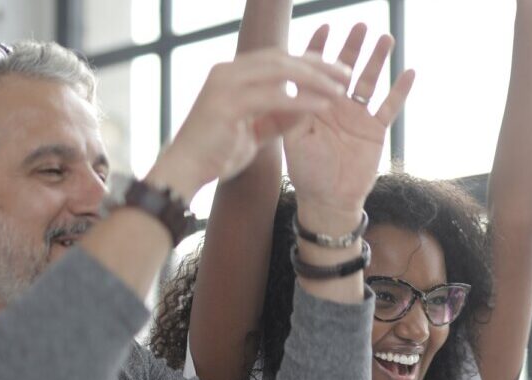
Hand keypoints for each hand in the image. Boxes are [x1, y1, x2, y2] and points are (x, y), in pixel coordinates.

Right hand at [148, 49, 350, 198]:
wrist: (185, 169)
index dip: (309, 61)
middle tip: (346, 73)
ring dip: (314, 79)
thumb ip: (278, 117)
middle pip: (281, 58)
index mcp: (232, 73)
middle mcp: (227, 71)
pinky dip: (300, 100)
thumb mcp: (254, 131)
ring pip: (279, 71)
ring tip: (340, 90)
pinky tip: (321, 107)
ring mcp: (225, 84)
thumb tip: (308, 108)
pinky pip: (273, 96)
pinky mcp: (227, 103)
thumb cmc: (217, 152)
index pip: (277, 58)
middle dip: (317, 64)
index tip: (336, 70)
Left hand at [283, 24, 415, 227]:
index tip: (325, 26)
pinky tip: (409, 72)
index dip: (319, 48)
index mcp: (313, 105)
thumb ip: (295, 110)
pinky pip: (390, 107)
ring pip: (369, 81)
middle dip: (352, 46)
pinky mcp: (375, 130)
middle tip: (360, 25)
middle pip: (345, 69)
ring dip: (377, 60)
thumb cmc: (307, 172)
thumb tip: (294, 82)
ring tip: (385, 38)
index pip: (316, 70)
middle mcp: (336, 106)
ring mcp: (357, 116)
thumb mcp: (294, 139)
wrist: (329, 201)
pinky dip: (400, 90)